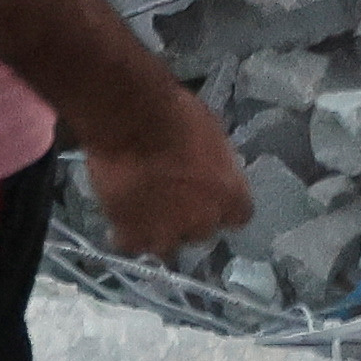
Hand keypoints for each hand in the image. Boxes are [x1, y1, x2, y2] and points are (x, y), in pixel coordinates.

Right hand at [83, 94, 251, 260]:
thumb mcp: (212, 134)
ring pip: (167, 245)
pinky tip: (122, 217)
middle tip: (173, 197)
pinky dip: (126, 234)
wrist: (131, 124)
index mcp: (231, 196)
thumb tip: (211, 170)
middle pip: (202, 230)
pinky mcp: (132, 237)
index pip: (239, 215)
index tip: (211, 193)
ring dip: (159, 231)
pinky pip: (131, 244)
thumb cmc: (176, 115)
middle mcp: (204, 222)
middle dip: (190, 217)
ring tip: (145, 211)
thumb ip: (215, 164)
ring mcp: (167, 234)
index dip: (223, 206)